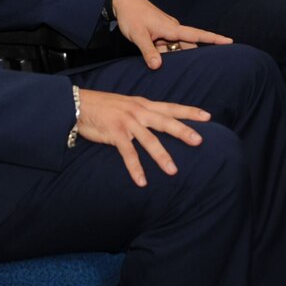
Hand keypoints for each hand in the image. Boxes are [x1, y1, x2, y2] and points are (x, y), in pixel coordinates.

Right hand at [75, 88, 209, 187]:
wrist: (78, 104)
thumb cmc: (104, 107)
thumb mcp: (127, 105)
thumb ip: (143, 113)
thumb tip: (158, 121)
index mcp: (143, 105)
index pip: (171, 107)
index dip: (189, 112)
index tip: (208, 117)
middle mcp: (138, 111)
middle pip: (165, 121)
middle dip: (183, 131)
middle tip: (199, 141)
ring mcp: (127, 122)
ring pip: (149, 140)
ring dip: (161, 156)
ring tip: (173, 171)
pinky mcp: (114, 133)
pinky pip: (128, 153)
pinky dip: (135, 168)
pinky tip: (142, 181)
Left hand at [111, 0, 230, 68]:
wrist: (123, 2)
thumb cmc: (131, 16)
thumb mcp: (139, 35)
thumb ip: (148, 52)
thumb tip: (158, 66)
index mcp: (172, 28)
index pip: (197, 35)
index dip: (214, 39)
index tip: (230, 41)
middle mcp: (173, 29)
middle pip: (189, 46)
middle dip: (194, 56)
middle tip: (203, 70)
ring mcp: (167, 31)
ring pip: (176, 48)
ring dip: (175, 57)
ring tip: (178, 70)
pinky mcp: (160, 33)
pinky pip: (168, 47)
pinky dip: (166, 54)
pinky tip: (160, 62)